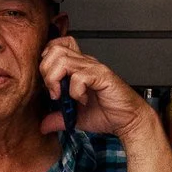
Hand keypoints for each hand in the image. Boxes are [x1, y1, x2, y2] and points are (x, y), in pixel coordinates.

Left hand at [39, 35, 155, 139]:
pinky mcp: (102, 76)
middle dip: (46, 71)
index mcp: (78, 67)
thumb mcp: (75, 118)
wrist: (129, 120)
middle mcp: (85, 63)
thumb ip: (58, 118)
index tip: (47, 81)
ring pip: (62, 60)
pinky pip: (79, 77)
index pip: (57, 45)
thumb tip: (42, 125)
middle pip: (55, 50)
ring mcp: (94, 68)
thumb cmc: (108, 114)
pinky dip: (75, 91)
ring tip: (63, 96)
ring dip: (56, 80)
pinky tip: (82, 100)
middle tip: (53, 91)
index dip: (47, 58)